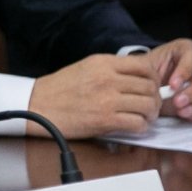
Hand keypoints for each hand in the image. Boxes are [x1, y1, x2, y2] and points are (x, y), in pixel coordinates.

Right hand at [30, 54, 163, 137]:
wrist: (37, 105)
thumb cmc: (59, 88)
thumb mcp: (85, 67)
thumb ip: (111, 70)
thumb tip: (138, 79)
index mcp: (103, 63)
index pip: (145, 67)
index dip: (154, 79)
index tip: (151, 87)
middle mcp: (108, 79)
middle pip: (150, 87)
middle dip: (154, 99)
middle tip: (150, 106)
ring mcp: (107, 99)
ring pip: (148, 106)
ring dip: (150, 115)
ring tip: (143, 118)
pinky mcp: (105, 120)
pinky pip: (137, 124)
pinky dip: (141, 127)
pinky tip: (133, 127)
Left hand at [133, 39, 191, 121]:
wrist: (147, 90)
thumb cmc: (146, 76)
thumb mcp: (143, 69)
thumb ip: (149, 71)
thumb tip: (156, 83)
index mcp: (185, 50)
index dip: (185, 71)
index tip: (172, 86)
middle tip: (178, 102)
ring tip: (183, 112)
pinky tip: (191, 116)